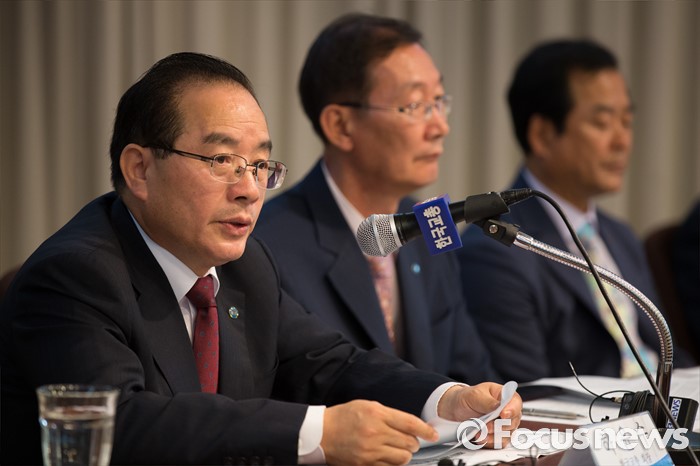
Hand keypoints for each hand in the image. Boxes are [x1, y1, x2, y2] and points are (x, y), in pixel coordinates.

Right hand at [321, 399, 437, 464]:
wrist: (321, 433)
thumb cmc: (343, 417)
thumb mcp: (367, 406)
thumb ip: (389, 415)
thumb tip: (410, 425)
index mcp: (376, 414)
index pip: (410, 423)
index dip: (425, 430)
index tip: (432, 434)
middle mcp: (375, 432)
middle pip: (409, 442)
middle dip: (414, 442)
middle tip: (411, 440)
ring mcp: (370, 451)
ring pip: (403, 458)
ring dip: (406, 454)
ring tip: (400, 449)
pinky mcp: (366, 464)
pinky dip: (394, 463)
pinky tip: (389, 457)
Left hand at [437, 382, 521, 447]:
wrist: (455, 409)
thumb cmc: (467, 398)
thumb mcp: (474, 395)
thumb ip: (487, 401)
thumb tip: (498, 406)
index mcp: (503, 396)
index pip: (515, 402)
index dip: (512, 409)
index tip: (504, 415)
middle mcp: (506, 411)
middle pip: (513, 421)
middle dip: (499, 425)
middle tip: (487, 426)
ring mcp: (503, 424)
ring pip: (507, 435)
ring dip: (493, 436)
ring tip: (479, 433)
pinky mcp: (497, 435)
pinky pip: (498, 443)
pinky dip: (489, 442)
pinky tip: (480, 437)